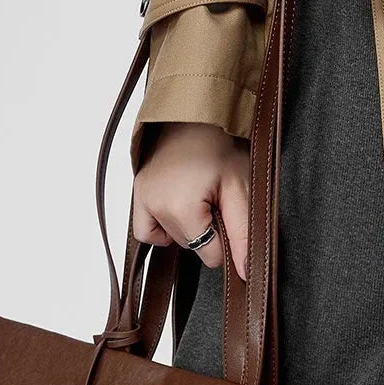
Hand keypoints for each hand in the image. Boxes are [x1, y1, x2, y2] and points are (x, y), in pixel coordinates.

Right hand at [132, 123, 248, 280]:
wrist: (196, 112)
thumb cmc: (220, 144)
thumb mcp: (240, 189)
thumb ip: (243, 234)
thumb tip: (246, 272)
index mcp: (181, 208)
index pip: (210, 254)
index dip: (227, 238)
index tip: (229, 211)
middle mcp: (155, 206)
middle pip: (190, 246)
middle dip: (208, 229)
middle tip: (217, 198)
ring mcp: (142, 199)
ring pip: (171, 239)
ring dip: (188, 227)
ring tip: (199, 197)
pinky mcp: (137, 193)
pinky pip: (145, 229)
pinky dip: (161, 228)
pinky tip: (177, 212)